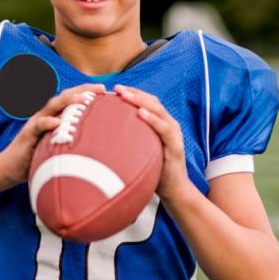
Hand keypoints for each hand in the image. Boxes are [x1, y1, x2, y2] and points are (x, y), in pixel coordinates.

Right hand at [0, 83, 106, 185]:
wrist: (10, 168)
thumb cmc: (37, 157)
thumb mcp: (57, 146)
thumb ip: (71, 140)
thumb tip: (96, 144)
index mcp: (54, 116)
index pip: (72, 99)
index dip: (87, 92)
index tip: (104, 90)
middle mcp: (45, 115)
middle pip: (64, 97)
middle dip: (82, 90)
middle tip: (100, 88)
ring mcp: (36, 123)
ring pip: (51, 106)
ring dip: (67, 101)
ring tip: (83, 99)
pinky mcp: (27, 134)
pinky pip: (37, 126)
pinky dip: (47, 123)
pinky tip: (56, 122)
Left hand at [114, 84, 190, 201]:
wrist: (173, 191)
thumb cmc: (154, 170)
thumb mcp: (140, 150)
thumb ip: (130, 139)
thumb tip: (103, 134)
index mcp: (160, 123)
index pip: (147, 102)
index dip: (132, 93)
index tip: (114, 89)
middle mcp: (169, 124)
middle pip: (152, 102)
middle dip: (134, 93)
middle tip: (116, 88)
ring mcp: (173, 133)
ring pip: (157, 110)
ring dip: (140, 101)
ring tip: (124, 95)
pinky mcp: (175, 145)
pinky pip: (163, 128)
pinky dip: (152, 119)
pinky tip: (140, 113)